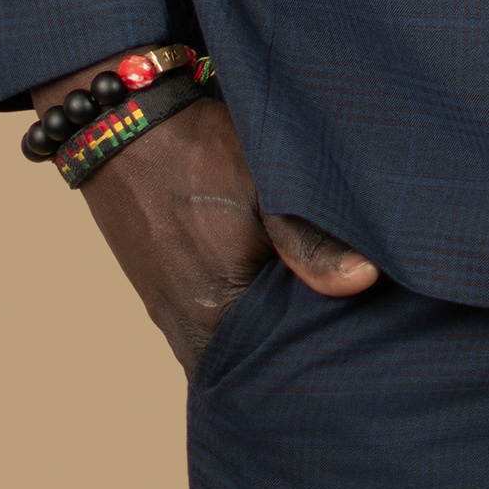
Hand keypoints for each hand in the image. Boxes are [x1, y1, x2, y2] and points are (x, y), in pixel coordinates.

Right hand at [31, 56, 378, 375]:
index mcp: (213, 316)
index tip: (354, 333)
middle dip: (296, 348)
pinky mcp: (165, 299)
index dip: (321, 348)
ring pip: (234, 348)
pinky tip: (271, 289)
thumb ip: (312, 244)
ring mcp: (171, 318)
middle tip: (340, 321)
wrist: (123, 125)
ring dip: (268, 332)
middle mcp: (187, 332)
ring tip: (311, 304)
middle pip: (256, 363)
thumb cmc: (199, 154)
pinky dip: (243, 319)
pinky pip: (213, 331)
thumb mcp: (266, 188)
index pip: (283, 363)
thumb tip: (364, 280)